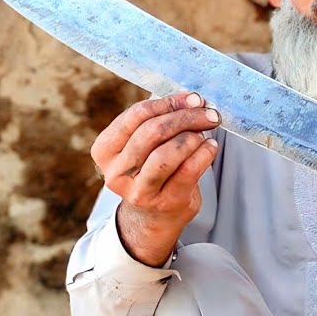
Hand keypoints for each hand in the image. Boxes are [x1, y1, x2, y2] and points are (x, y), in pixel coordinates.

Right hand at [90, 91, 221, 265]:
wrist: (154, 216)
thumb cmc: (151, 170)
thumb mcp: (143, 146)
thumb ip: (159, 122)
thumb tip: (191, 100)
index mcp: (105, 150)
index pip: (135, 116)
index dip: (167, 103)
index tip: (192, 99)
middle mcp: (117, 172)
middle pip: (152, 133)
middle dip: (185, 118)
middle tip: (208, 114)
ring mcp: (140, 191)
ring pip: (166, 154)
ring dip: (192, 137)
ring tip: (205, 134)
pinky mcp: (165, 203)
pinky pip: (187, 172)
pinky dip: (204, 154)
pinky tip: (211, 147)